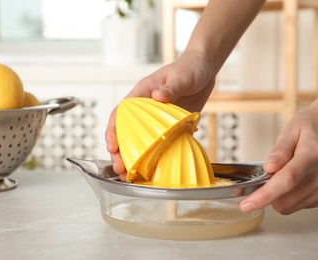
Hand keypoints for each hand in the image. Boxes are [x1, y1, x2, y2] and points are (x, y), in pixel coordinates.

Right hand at [105, 51, 215, 177]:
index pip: (120, 113)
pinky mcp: (168, 127)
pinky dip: (153, 157)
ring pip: (139, 141)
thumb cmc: (189, 68)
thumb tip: (158, 97)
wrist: (204, 71)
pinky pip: (157, 143)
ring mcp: (156, 119)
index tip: (113, 147)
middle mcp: (145, 109)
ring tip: (131, 176)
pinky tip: (152, 170)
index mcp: (141, 94)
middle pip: (125, 132)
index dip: (113, 131)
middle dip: (120, 152)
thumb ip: (170, 87)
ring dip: (134, 158)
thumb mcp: (181, 76)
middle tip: (121, 169)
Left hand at [240, 98, 317, 213]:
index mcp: (313, 154)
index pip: (286, 180)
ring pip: (290, 206)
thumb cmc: (312, 127)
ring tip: (285, 174)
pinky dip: (291, 196)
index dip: (265, 195)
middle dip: (268, 194)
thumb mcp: (293, 130)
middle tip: (266, 177)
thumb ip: (280, 150)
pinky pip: (300, 205)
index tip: (247, 204)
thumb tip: (268, 168)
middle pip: (285, 200)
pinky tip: (296, 180)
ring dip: (279, 196)